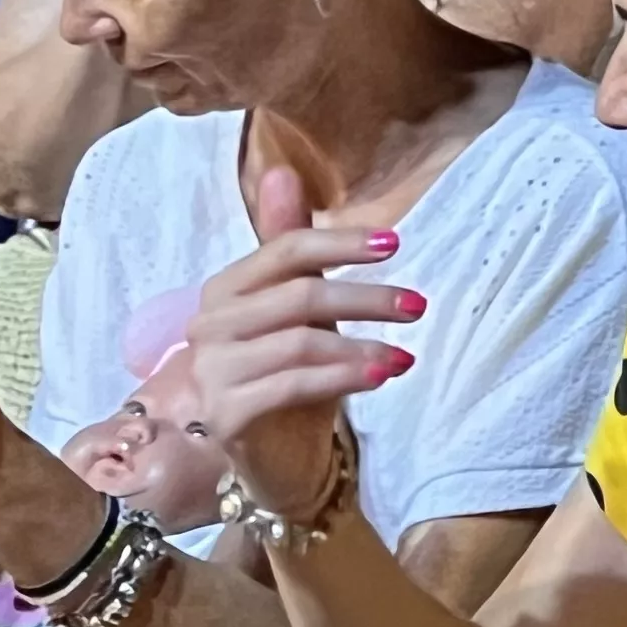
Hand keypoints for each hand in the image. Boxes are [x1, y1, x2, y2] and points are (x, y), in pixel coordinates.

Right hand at [186, 169, 415, 519]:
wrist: (276, 455)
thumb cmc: (290, 369)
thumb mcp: (299, 306)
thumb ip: (291, 245)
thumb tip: (280, 170)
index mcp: (224, 289)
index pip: (285, 250)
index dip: (341, 243)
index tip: (395, 244)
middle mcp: (208, 327)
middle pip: (299, 296)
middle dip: (367, 298)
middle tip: (418, 305)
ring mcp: (211, 373)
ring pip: (301, 342)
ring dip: (363, 345)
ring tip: (404, 352)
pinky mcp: (224, 415)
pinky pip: (293, 384)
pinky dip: (345, 376)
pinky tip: (382, 374)